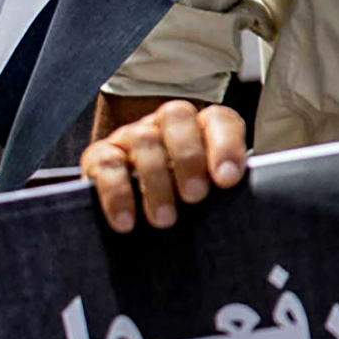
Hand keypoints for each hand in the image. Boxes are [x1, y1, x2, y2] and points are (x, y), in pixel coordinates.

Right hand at [81, 100, 247, 229]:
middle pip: (177, 117)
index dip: (225, 145)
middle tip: (195, 196)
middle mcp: (163, 124)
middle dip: (189, 157)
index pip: (218, 119)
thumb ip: (221, 186)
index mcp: (199, 126)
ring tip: (165, 219)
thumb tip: (240, 194)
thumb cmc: (178, 201)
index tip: (228, 180)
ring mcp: (129, 136)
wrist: (128, 214)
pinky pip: (105, 165)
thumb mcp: (204, 191)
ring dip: (155, 182)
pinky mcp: (97, 156)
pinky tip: (126, 221)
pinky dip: (117, 194)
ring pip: (143, 140)